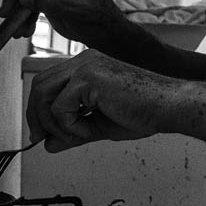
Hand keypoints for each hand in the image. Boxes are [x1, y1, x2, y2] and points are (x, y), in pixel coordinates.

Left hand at [26, 50, 166, 150]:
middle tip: (43, 139)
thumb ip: (72, 132)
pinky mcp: (89, 78)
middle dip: (37, 116)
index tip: (43, 134)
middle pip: (39, 85)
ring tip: (77, 135)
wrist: (168, 107)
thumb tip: (49, 143)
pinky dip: (70, 126)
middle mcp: (84, 62)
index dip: (39, 110)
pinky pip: (61, 107)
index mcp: (87, 67)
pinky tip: (90, 131)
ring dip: (54, 122)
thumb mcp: (99, 125)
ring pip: (44, 94)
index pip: (48, 83)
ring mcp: (85, 67)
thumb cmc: (144, 111)